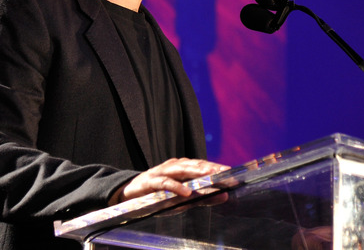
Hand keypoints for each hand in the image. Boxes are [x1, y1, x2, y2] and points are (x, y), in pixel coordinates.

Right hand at [110, 158, 228, 204]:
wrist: (129, 194)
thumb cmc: (159, 196)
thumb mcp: (183, 198)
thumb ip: (204, 198)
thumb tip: (225, 196)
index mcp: (184, 168)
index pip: (204, 166)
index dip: (218, 169)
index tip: (234, 174)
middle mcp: (175, 166)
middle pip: (196, 165)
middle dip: (212, 168)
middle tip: (226, 172)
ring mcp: (163, 171)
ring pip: (182, 169)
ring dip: (197, 172)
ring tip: (211, 176)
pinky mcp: (151, 181)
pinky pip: (165, 182)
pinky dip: (176, 187)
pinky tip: (186, 192)